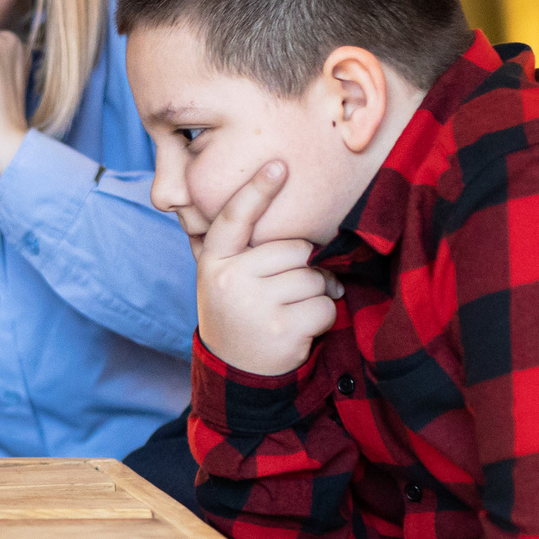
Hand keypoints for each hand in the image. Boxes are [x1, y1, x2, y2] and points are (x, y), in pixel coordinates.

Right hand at [195, 160, 342, 375]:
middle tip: (288, 291)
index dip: (257, 190)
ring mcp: (254, 305)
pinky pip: (324, 306)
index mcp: (213, 261)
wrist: (235, 373)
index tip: (278, 165)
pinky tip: (299, 329)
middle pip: (294, 249)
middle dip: (303, 268)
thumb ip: (248, 249)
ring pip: (313, 278)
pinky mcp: (281, 329)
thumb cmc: (240, 313)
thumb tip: (298, 222)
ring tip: (289, 312)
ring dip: (314, 295)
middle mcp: (229, 280)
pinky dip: (322, 317)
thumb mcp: (228, 278)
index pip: (235, 218)